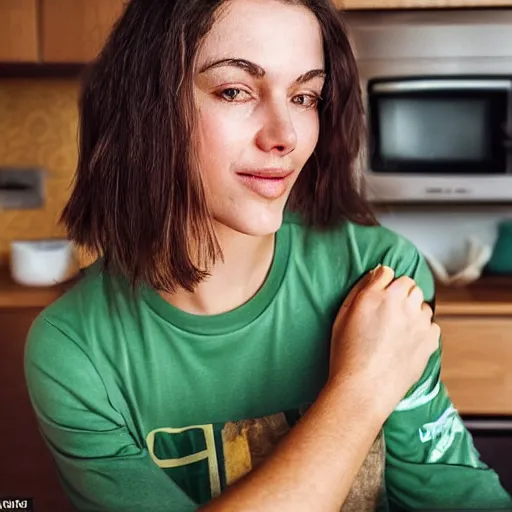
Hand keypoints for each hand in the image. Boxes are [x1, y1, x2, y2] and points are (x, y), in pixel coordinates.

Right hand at [329, 265, 439, 417]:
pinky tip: (408, 341)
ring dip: (413, 310)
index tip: (379, 294)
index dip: (382, 283)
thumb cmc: (347, 355)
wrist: (363, 389)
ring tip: (398, 329)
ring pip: (422, 303)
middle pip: (409, 284)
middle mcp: (401, 303)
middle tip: (388, 312)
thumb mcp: (342, 316)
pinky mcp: (430, 340)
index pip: (388, 272)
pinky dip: (423, 329)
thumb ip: (360, 290)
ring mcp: (419, 321)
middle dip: (400, 294)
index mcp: (376, 295)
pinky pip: (432, 324)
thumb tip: (375, 275)